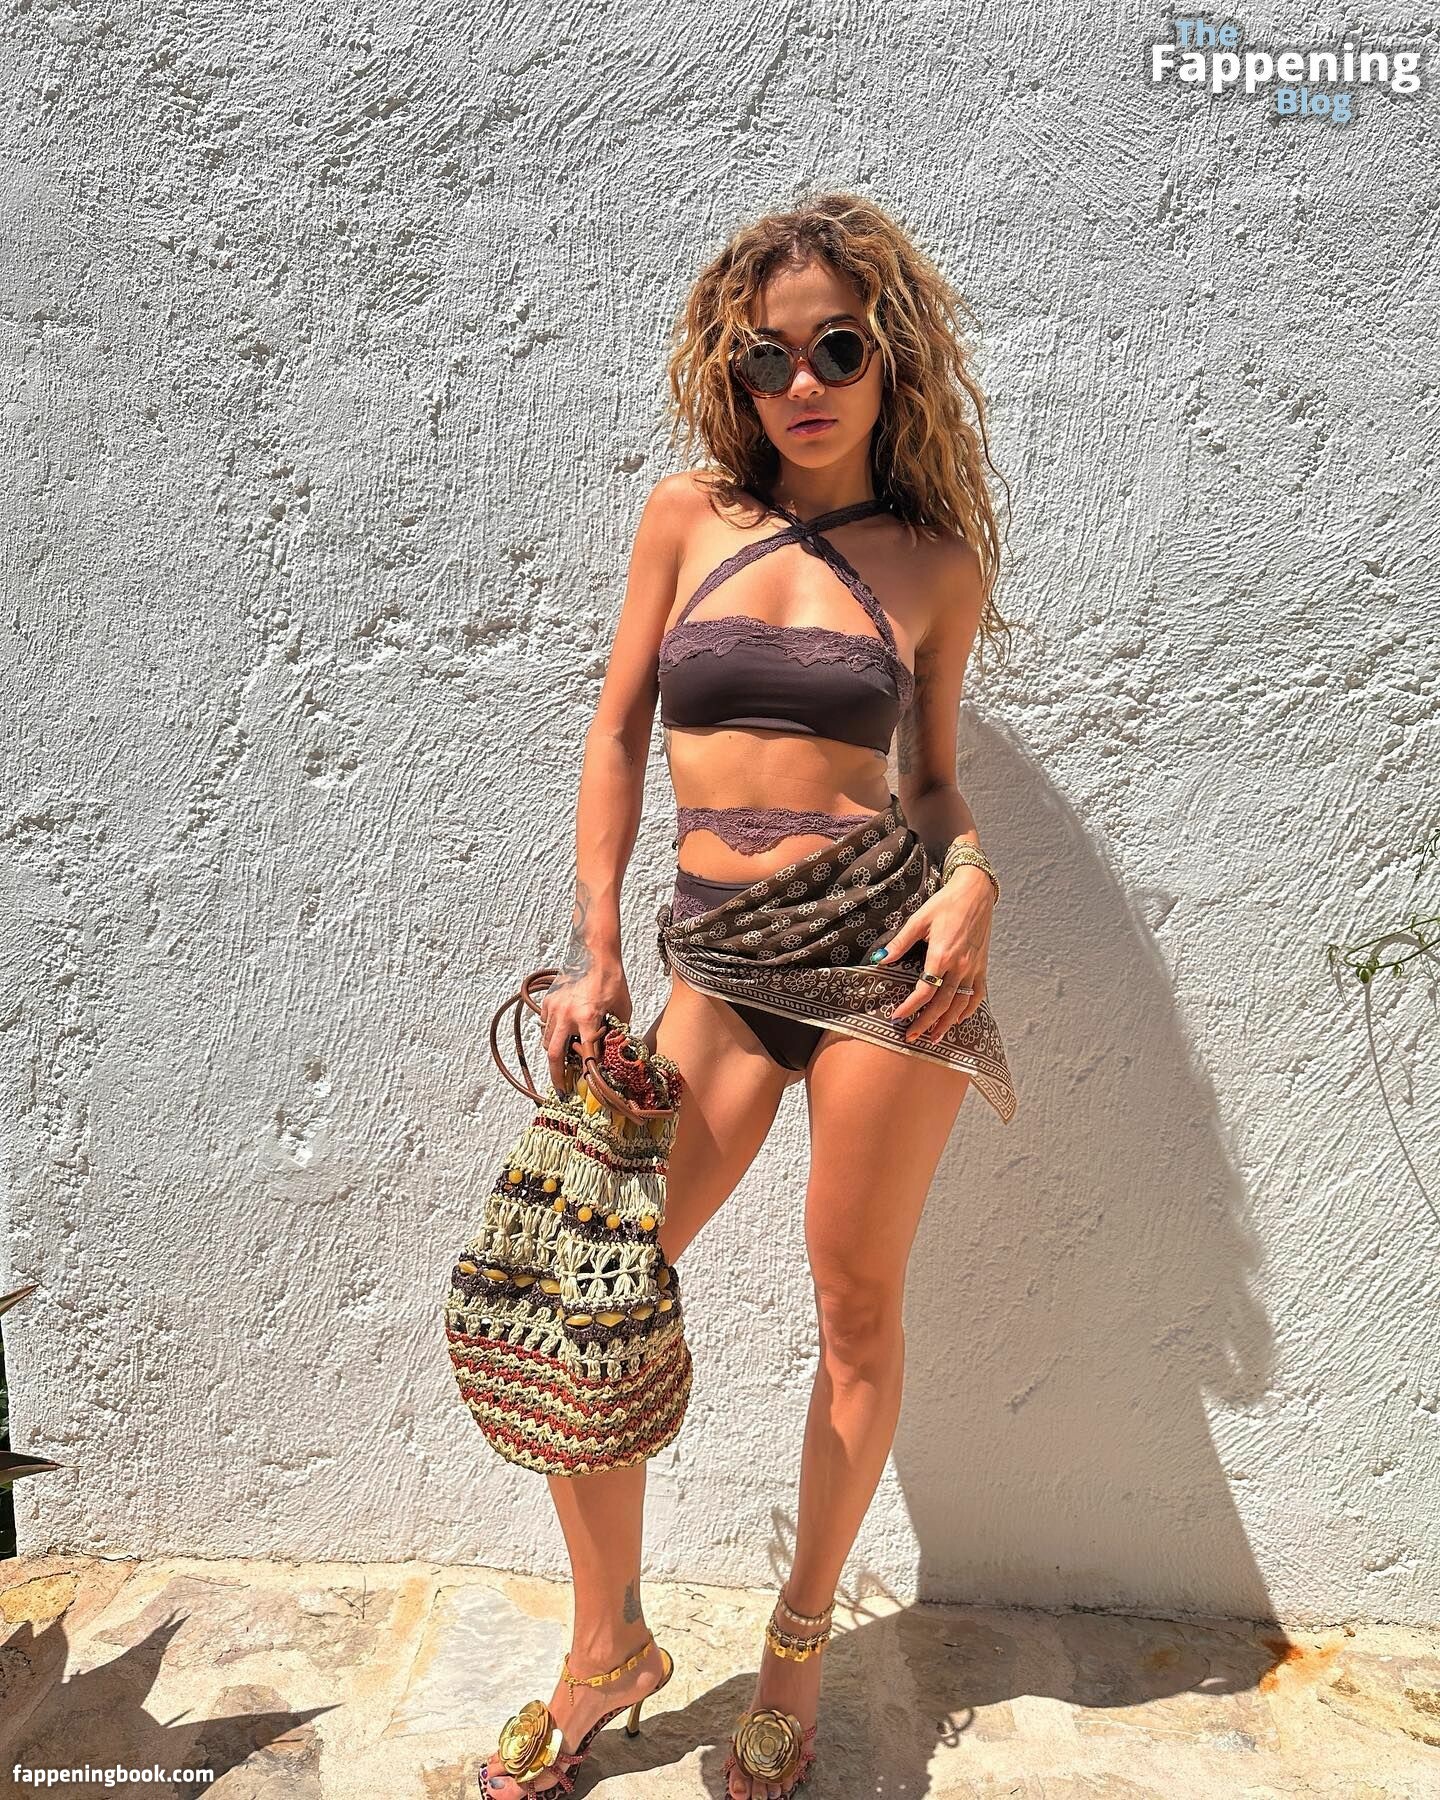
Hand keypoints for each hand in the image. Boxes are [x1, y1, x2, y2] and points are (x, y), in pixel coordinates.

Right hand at [540, 957, 632, 1094]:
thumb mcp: (622, 1008)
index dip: (589, 1071)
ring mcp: (554, 1007)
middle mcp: (567, 1014)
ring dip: (554, 1052)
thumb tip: (612, 1050)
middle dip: (556, 1075)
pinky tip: (563, 1031)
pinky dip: (552, 1031)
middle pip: (554, 1054)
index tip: (590, 1084)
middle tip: (561, 1089)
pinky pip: (545, 1024)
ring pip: (546, 1040)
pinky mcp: (548, 1000)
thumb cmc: (612, 980)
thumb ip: (615, 1031)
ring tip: (563, 1061)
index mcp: (588, 1017)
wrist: (595, 953)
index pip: (587, 1053)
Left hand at [868, 867, 993, 1044]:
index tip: (896, 1017)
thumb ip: (900, 943)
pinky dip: (969, 1010)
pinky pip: (977, 994)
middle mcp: (960, 966)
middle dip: (926, 1023)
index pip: (925, 991)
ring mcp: (973, 968)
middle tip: (911, 1037)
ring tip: (934, 1037)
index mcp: (942, 955)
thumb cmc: (945, 903)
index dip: (910, 1007)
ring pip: (961, 1004)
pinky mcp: (982, 966)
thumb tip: (880, 960)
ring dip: (947, 1024)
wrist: (975, 892)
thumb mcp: (918, 919)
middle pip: (942, 1004)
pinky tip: (959, 1019)